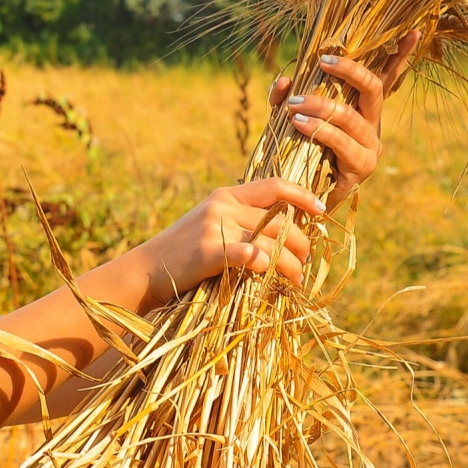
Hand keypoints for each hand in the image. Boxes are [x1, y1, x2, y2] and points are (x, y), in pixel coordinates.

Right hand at [129, 177, 326, 309]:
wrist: (145, 271)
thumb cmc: (182, 254)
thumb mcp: (209, 225)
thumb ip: (239, 221)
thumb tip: (280, 231)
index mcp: (225, 196)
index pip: (274, 186)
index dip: (302, 196)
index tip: (322, 210)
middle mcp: (223, 206)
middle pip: (280, 221)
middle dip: (301, 245)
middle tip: (305, 264)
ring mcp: (215, 227)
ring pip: (271, 243)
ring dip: (290, 265)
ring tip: (295, 280)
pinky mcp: (209, 251)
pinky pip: (249, 255)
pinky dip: (266, 266)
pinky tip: (273, 278)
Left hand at [267, 30, 418, 206]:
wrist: (299, 197)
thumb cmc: (298, 151)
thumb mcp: (289, 117)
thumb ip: (285, 98)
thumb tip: (285, 80)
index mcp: (363, 108)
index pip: (386, 78)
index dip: (401, 55)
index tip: (414, 31)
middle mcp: (373, 124)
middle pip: (372, 88)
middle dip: (348, 71)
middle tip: (321, 62)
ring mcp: (370, 147)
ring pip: (351, 117)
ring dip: (321, 106)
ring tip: (295, 105)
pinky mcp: (361, 168)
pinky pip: (342, 144)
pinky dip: (320, 131)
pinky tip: (301, 125)